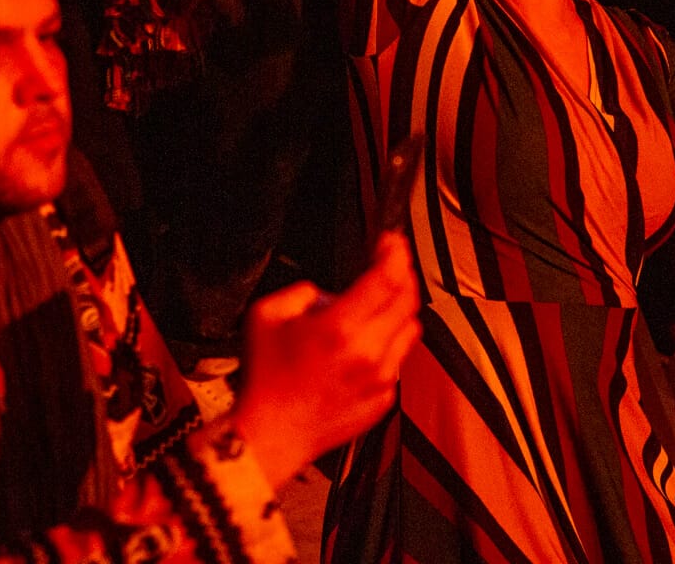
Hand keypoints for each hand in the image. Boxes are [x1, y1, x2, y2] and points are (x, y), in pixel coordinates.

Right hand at [231, 231, 422, 484]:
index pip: (386, 278)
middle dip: (403, 273)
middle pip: (407, 299)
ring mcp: (380, 379)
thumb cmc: (264, 377)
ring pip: (410, 330)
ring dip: (400, 309)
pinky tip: (364, 346)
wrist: (271, 434)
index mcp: (339, 328)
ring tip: (377, 305)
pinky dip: (388, 346)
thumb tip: (328, 294)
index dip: (394, 252)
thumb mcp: (265, 315)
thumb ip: (302, 291)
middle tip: (391, 262)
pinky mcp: (384, 399)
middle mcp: (367, 353)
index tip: (391, 241)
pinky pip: (397, 361)